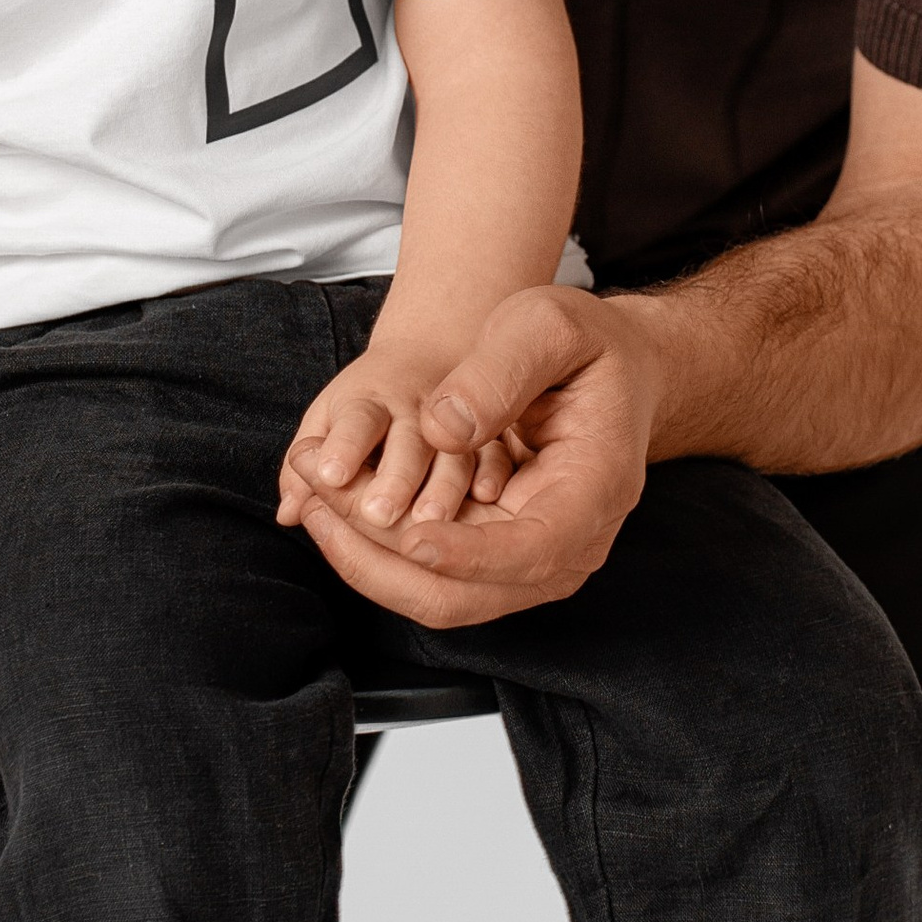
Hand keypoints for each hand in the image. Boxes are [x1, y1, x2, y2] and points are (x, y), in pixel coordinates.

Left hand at [278, 351, 518, 533]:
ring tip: (429, 520)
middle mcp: (413, 410)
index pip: (355, 421)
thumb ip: (306, 463)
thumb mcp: (328, 414)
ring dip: (442, 487)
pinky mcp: (489, 433)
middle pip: (406, 443)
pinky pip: (496, 451)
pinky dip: (493, 470)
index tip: (330, 475)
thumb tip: (287, 514)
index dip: (343, 446)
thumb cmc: (366, 400)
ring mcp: (455, 421)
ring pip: (453, 454)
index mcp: (367, 400)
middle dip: (393, 478)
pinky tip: (488, 495)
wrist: (430, 352)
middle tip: (378, 514)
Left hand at [291, 287, 669, 626]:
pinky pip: (428, 571)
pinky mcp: (492, 554)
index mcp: (595, 492)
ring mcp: (528, 560)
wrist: (615, 369)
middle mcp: (566, 546)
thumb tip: (440, 429)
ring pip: (436, 593)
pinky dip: (374, 546)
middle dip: (379, 557)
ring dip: (364, 555)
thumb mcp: (549, 326)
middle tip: (313, 499)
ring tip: (305, 494)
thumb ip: (502, 370)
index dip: (466, 555)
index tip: (409, 537)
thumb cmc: (589, 345)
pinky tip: (330, 501)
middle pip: (467, 595)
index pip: (532, 551)